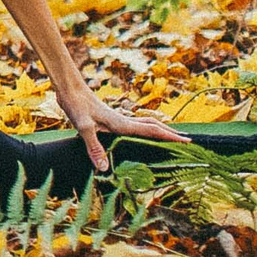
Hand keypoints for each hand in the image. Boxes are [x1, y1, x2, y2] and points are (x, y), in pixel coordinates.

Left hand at [55, 81, 190, 173]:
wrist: (69, 87)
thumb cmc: (76, 104)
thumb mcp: (84, 127)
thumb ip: (94, 147)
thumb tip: (105, 169)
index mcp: (122, 124)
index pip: (152, 131)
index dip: (170, 137)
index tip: (187, 142)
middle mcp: (123, 120)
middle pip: (153, 126)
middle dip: (170, 133)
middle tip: (187, 141)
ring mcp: (117, 118)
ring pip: (145, 124)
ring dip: (159, 130)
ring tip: (170, 136)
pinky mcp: (110, 117)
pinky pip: (134, 125)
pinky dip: (144, 129)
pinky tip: (140, 134)